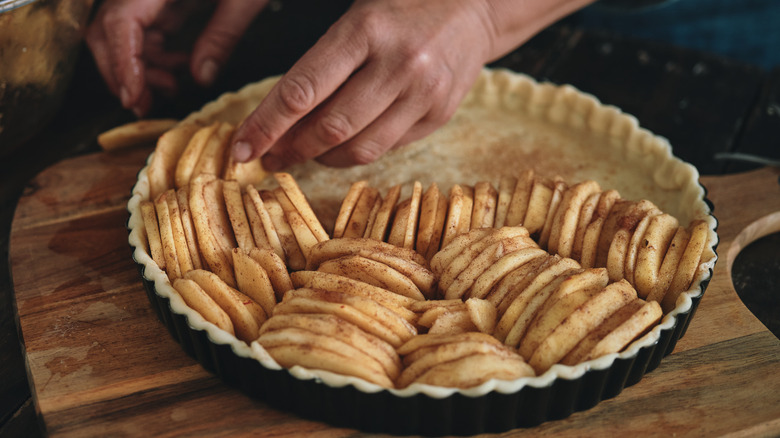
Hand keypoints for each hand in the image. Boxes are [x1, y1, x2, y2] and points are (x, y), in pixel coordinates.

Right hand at [86, 0, 268, 116]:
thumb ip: (222, 36)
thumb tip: (201, 77)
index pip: (120, 24)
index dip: (122, 64)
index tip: (134, 97)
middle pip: (107, 29)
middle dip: (122, 70)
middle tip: (144, 104)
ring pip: (122, 32)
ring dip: (139, 66)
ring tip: (170, 87)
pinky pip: (144, 27)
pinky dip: (155, 53)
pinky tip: (178, 67)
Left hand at [231, 0, 497, 168]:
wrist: (476, 6)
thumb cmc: (403, 3)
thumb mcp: (357, 12)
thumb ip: (320, 62)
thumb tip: (281, 116)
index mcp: (367, 29)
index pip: (303, 90)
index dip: (266, 125)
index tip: (241, 148)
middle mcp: (399, 64)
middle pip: (330, 128)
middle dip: (290, 149)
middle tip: (267, 157)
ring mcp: (424, 94)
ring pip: (360, 149)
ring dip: (322, 159)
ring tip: (302, 154)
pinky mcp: (440, 114)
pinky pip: (388, 148)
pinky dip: (357, 153)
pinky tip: (341, 146)